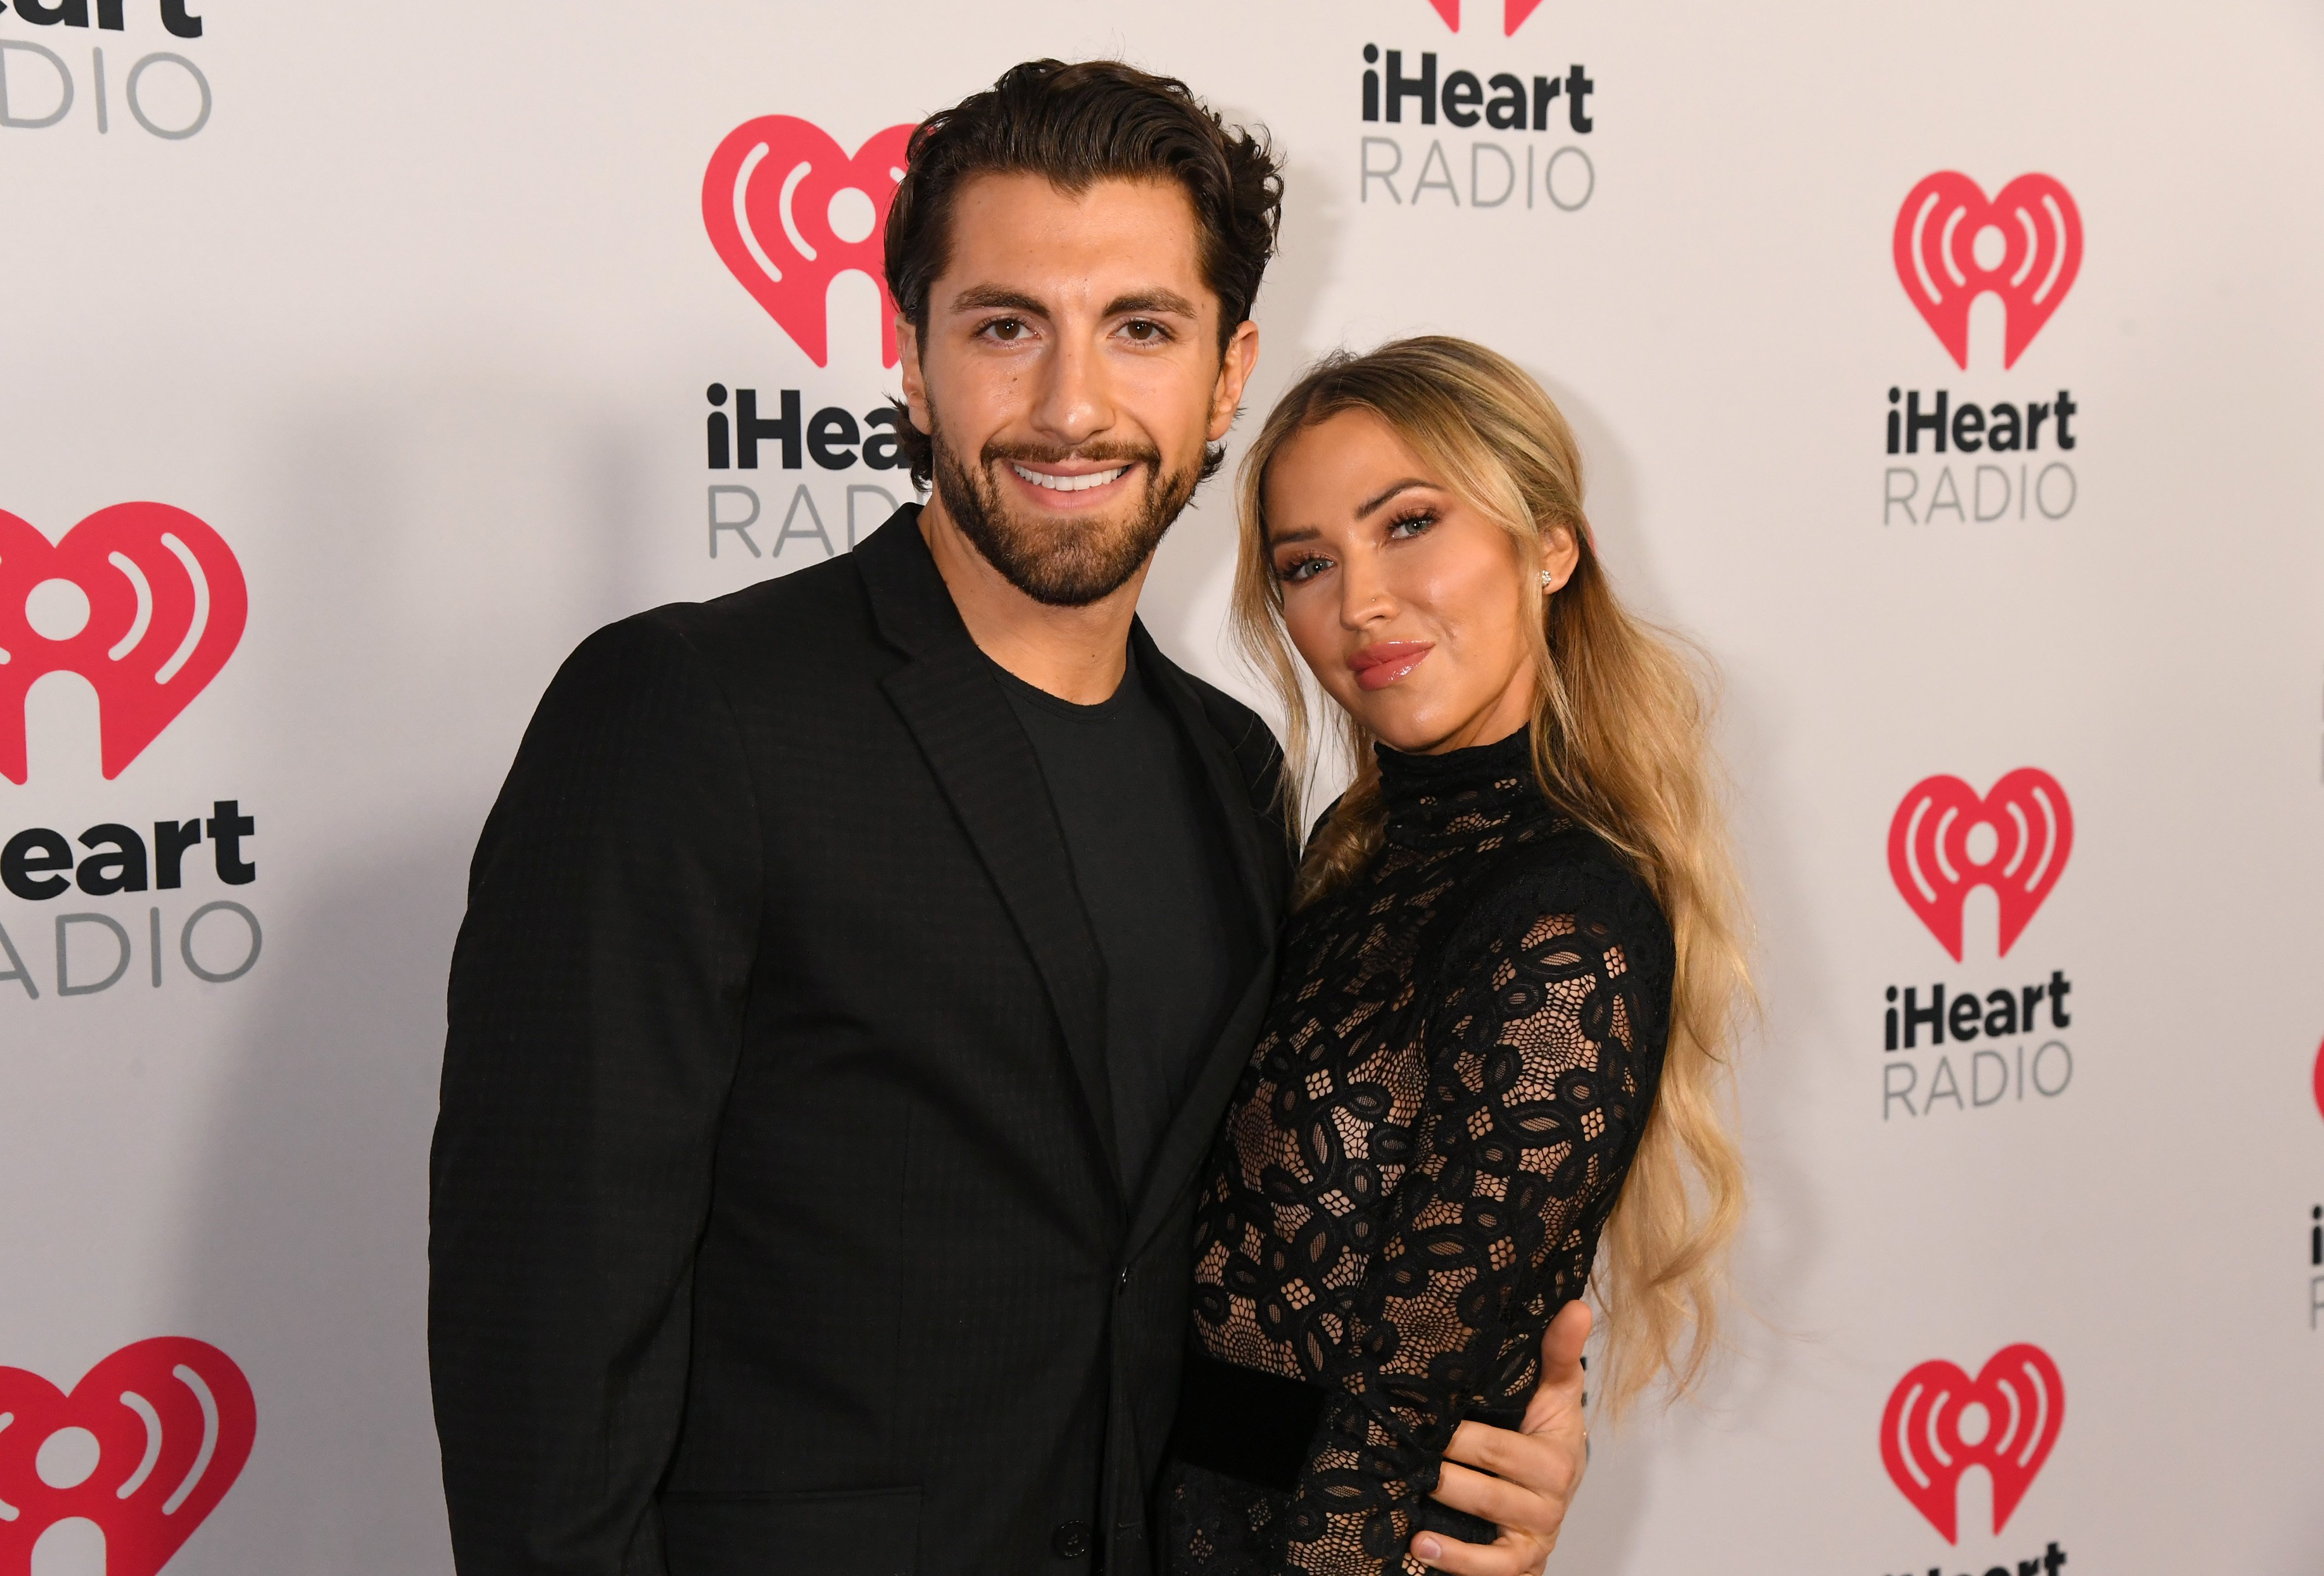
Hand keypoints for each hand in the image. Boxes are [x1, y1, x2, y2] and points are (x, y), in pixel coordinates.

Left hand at [1410, 1300, 1590, 1575]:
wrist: (1560, 1489)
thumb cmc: (1548, 1433)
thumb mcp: (1557, 1392)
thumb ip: (1559, 1351)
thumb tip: (1575, 1304)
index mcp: (1557, 1452)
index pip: (1501, 1444)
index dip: (1460, 1434)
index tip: (1423, 1418)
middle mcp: (1552, 1495)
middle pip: (1487, 1479)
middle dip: (1442, 1464)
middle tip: (1396, 1448)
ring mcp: (1537, 1531)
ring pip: (1485, 1516)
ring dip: (1442, 1506)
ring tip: (1404, 1489)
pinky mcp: (1524, 1561)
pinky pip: (1492, 1567)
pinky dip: (1457, 1559)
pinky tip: (1420, 1544)